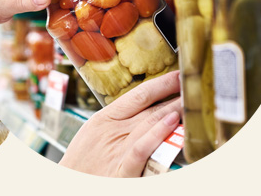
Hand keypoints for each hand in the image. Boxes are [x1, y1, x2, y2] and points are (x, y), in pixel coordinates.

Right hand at [60, 71, 182, 176]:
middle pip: (148, 108)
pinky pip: (142, 149)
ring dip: (172, 111)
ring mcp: (119, 150)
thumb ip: (117, 123)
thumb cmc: (80, 164)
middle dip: (172, 96)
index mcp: (104, 119)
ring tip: (189, 102)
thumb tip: (145, 111)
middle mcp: (112, 131)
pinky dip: (157, 134)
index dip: (160, 84)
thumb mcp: (93, 134)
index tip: (177, 76)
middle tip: (191, 87)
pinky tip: (171, 123)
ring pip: (150, 123)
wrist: (69, 185)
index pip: (137, 95)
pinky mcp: (123, 171)